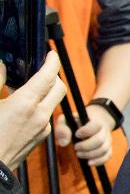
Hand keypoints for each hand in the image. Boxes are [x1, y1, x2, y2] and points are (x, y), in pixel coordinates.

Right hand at [0, 55, 65, 169]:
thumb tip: (2, 66)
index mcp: (26, 104)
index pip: (48, 76)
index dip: (52, 62)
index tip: (51, 54)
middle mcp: (40, 115)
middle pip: (59, 88)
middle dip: (54, 76)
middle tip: (42, 70)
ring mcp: (43, 128)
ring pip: (52, 103)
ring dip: (45, 93)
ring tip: (24, 89)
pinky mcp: (40, 138)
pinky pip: (45, 117)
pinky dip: (39, 108)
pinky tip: (21, 109)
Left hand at [54, 101, 116, 166]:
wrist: (91, 122)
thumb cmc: (75, 123)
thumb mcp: (66, 122)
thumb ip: (62, 129)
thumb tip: (64, 143)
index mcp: (94, 121)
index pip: (96, 125)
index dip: (86, 131)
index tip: (76, 135)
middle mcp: (103, 130)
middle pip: (99, 140)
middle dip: (85, 146)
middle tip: (75, 147)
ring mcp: (107, 140)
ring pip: (103, 149)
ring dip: (89, 155)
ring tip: (79, 154)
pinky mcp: (108, 148)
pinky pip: (107, 156)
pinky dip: (98, 161)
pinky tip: (88, 162)